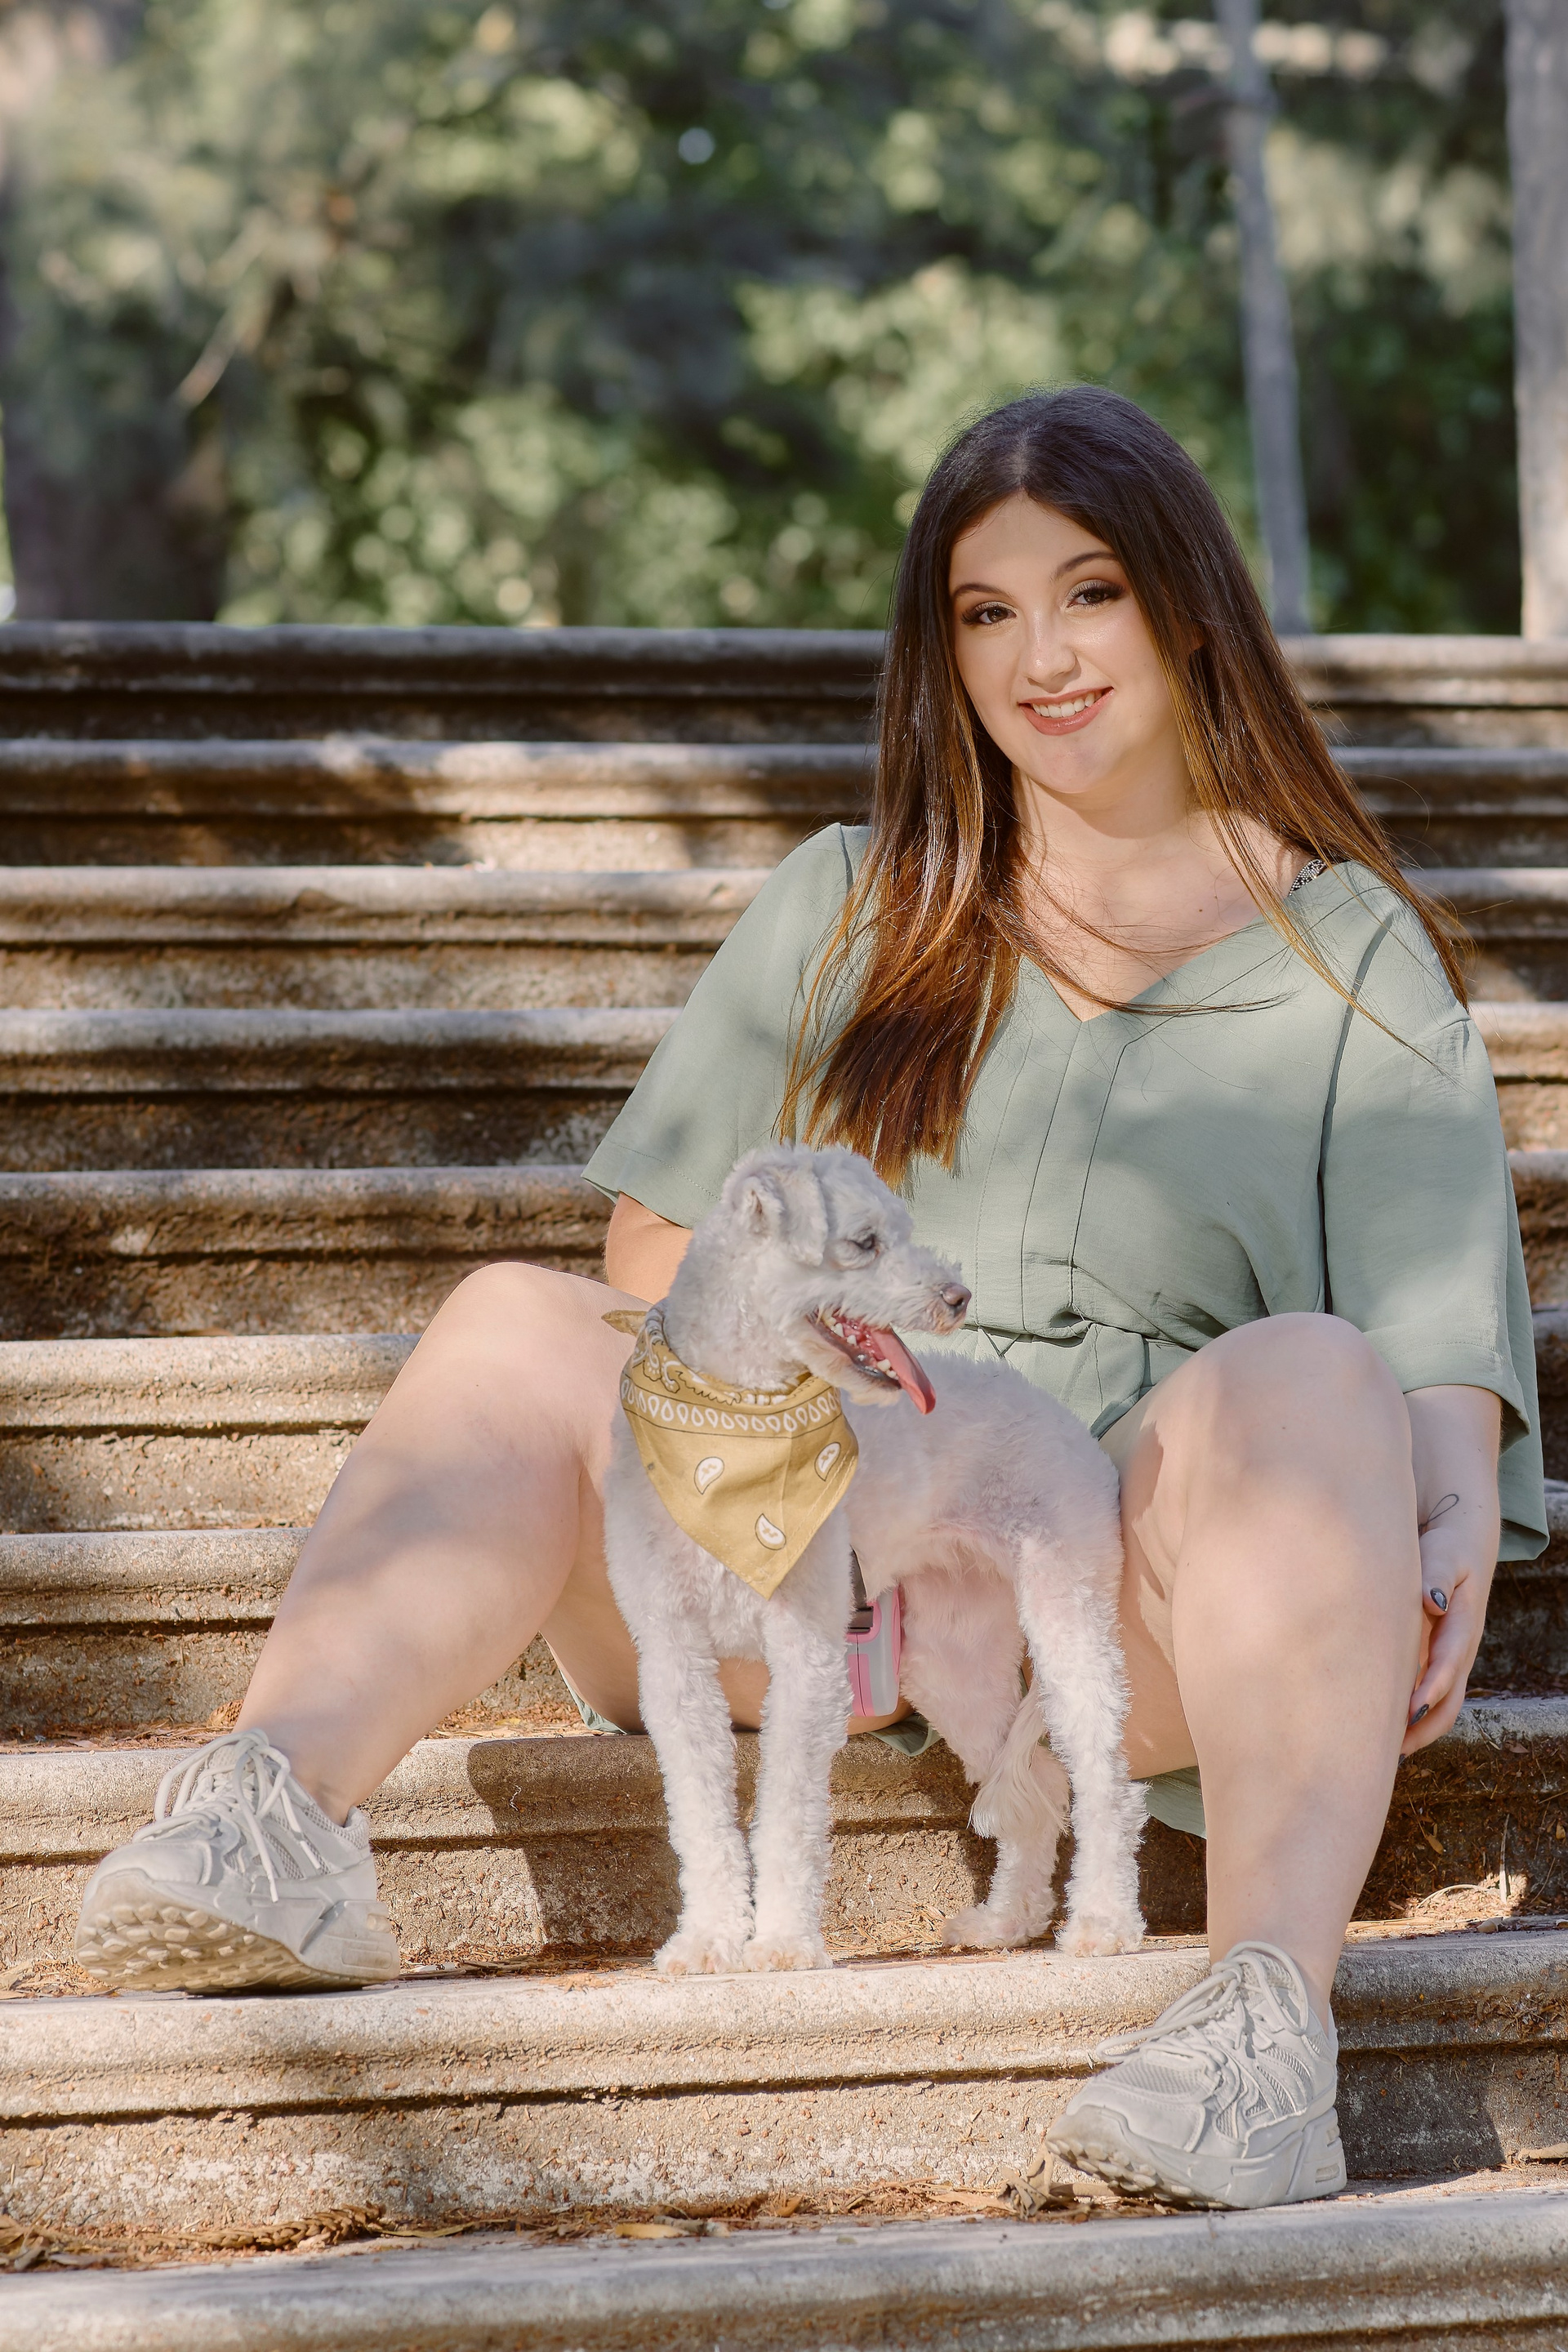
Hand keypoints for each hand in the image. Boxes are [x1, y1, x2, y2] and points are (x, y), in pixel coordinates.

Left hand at [1401, 1512, 1493, 1757]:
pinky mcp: (1435, 1658)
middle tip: (1391, 1750)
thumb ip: (1437, 1573)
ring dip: (1417, 1729)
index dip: (1430, 1689)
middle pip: (1450, 1701)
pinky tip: (1380, 1727)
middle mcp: (1459, 1650)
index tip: (1409, 1712)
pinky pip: (1426, 1694)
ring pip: (1440, 1705)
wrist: (1460, 1546)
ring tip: (1382, 1751)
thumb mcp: (1445, 1553)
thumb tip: (1433, 1601)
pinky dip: (1409, 1714)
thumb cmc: (1446, 1549)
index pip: (1448, 1665)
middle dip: (1423, 1727)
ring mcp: (1448, 1657)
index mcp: (1462, 1625)